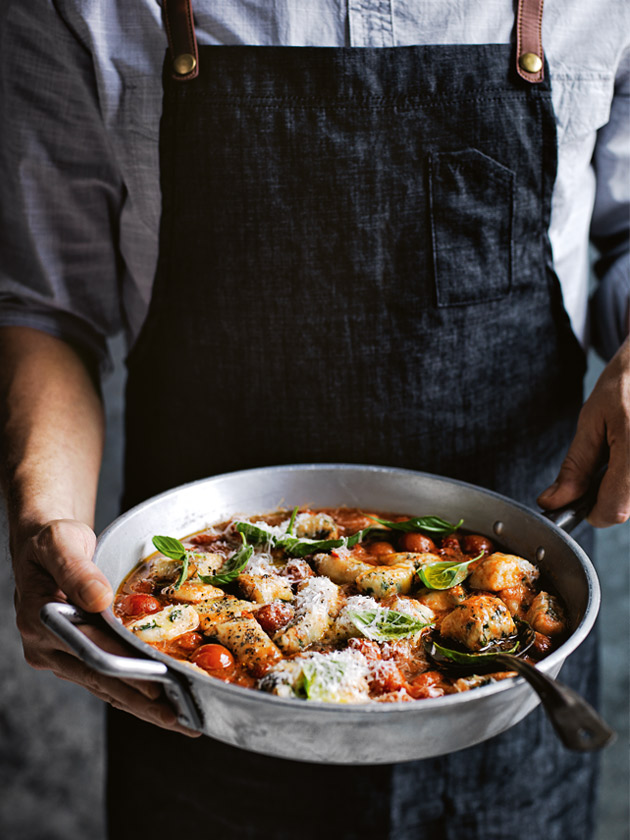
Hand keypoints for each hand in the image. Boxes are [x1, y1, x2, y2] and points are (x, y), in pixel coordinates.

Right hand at [13, 518, 199, 735]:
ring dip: (141, 704)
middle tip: (178, 719)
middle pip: (100, 680)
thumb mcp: (61, 543)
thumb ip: (77, 570)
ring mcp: (59, 655)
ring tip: (178, 719)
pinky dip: (132, 690)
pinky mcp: (74, 655)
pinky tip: (159, 702)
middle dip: (141, 701)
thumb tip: (98, 599)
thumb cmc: (51, 540)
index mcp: (41, 621)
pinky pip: (105, 677)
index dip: (124, 671)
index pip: (90, 652)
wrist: (43, 542)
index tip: (153, 686)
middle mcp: (47, 647)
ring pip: (104, 685)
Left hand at [537, 338, 629, 527]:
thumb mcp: (592, 421)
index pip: (612, 511)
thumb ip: (574, 467)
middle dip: (607, 493)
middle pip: (627, 509)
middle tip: (605, 458)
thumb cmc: (627, 383)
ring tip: (623, 447)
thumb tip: (553, 501)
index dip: (590, 511)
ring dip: (624, 485)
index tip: (578, 498)